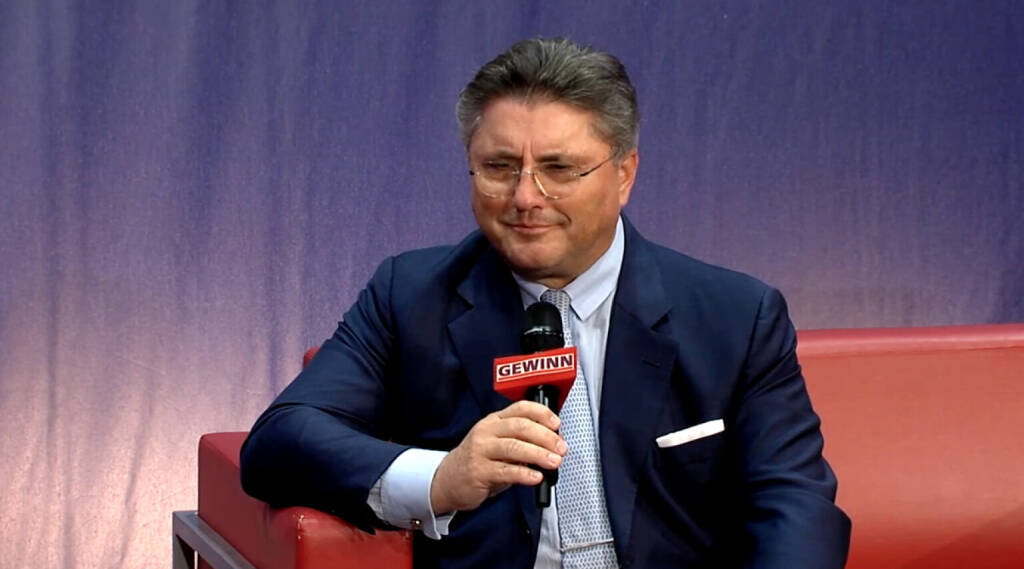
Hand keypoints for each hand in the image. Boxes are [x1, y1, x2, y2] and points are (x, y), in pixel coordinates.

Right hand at [429, 400, 566, 513]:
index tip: (557, 424)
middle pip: (520, 427)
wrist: (447, 480)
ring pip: (514, 447)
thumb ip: (522, 442)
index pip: (520, 408)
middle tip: (561, 448)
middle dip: (545, 437)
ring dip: (538, 454)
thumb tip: (552, 444)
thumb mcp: (498, 444)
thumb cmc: (479, 462)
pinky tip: (536, 477)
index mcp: (494, 421)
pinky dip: (524, 474)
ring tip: (554, 461)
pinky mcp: (479, 471)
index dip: (542, 413)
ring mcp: (481, 451)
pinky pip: (505, 471)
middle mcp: (487, 432)